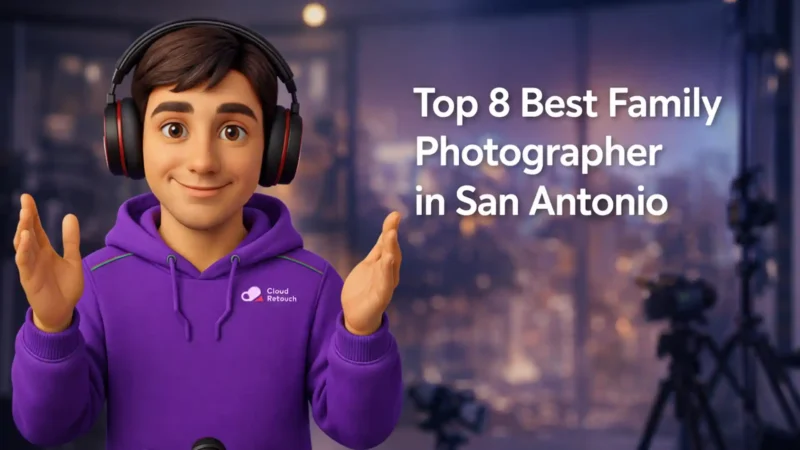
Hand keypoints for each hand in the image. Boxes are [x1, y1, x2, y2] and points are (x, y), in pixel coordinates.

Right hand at [13, 194, 83, 332]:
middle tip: (26, 202)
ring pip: (22, 245)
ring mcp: (30, 267)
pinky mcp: (29, 279)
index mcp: (44, 250)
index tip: (27, 197)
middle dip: (26, 218)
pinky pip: (23, 262)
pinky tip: (24, 238)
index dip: (32, 213)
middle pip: (27, 233)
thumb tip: (70, 215)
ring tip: (25, 215)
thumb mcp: (72, 259)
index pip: (36, 228)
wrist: (63, 310)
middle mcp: (34, 256)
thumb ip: (71, 239)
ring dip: (23, 230)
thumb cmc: (65, 286)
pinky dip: (23, 250)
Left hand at [341, 212, 401, 335]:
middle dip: (391, 236)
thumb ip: (378, 250)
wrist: (357, 317)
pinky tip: (388, 259)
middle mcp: (388, 273)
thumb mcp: (369, 265)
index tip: (395, 214)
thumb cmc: (363, 290)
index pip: (387, 244)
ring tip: (391, 234)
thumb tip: (387, 231)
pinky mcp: (381, 297)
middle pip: (391, 251)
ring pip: (389, 264)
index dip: (390, 229)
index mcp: (385, 265)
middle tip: (393, 220)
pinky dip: (387, 270)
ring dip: (391, 249)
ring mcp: (386, 285)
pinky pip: (385, 282)